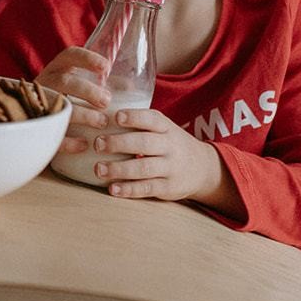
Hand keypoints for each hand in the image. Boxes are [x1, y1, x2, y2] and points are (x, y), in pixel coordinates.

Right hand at [36, 46, 111, 153]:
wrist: (33, 127)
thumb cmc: (64, 104)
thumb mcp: (76, 90)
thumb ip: (100, 87)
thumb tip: (130, 89)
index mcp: (56, 70)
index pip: (69, 56)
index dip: (87, 59)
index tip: (107, 67)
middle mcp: (45, 85)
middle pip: (64, 81)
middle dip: (87, 90)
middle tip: (107, 101)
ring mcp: (38, 106)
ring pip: (57, 107)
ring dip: (82, 114)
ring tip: (102, 122)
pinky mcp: (38, 129)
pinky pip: (51, 134)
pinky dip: (69, 140)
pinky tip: (84, 144)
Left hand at [92, 106, 231, 207]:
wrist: (203, 168)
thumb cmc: (169, 144)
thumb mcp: (163, 129)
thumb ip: (139, 122)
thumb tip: (101, 112)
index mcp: (166, 127)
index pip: (151, 119)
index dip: (134, 117)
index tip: (116, 117)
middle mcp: (170, 146)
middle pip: (144, 143)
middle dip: (119, 143)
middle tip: (98, 144)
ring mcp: (170, 167)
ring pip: (143, 168)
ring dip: (119, 169)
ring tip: (99, 169)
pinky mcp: (168, 187)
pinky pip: (147, 188)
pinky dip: (129, 189)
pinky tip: (113, 189)